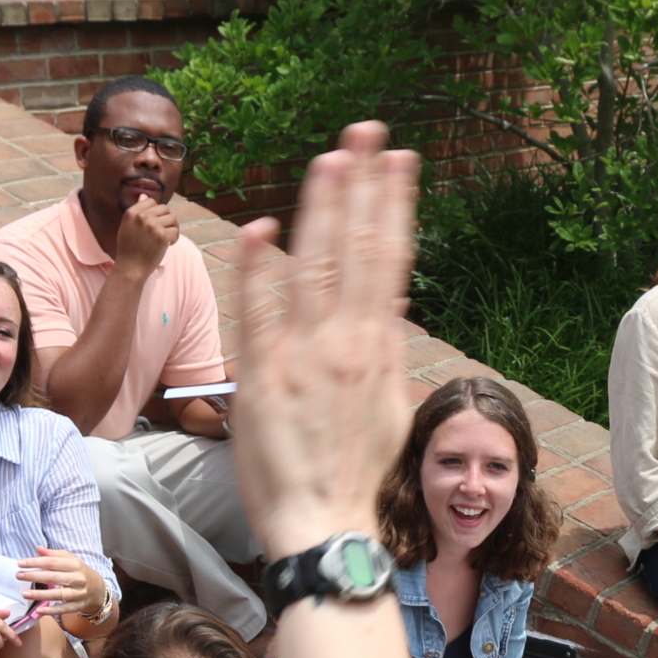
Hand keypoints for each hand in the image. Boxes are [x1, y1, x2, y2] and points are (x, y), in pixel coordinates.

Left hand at [17, 549, 104, 622]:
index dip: (35, 562)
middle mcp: (78, 579)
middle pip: (54, 577)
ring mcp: (79, 593)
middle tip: (18, 575)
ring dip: (40, 594)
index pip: (52, 562)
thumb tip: (38, 549)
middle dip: (34, 576)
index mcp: (75, 565)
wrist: (99, 589)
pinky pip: (64, 609)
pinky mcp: (78, 606)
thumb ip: (54, 555)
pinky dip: (51, 610)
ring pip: (58, 594)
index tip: (20, 563)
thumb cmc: (80, 572)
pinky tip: (38, 610)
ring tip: (24, 593)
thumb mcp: (71, 560)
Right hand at [116, 199, 180, 276]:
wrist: (130, 268)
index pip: (151, 201)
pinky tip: (167, 245)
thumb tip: (145, 195)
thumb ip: (137, 211)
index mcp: (132, 212)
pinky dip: (174, 239)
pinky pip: (176, 231)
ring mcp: (152, 225)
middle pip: (164, 208)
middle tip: (162, 232)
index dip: (156, 212)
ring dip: (172, 229)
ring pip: (172, 219)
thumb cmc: (129, 248)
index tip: (153, 224)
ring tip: (165, 238)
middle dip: (166, 220)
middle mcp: (142, 216)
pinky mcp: (162, 236)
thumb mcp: (127, 226)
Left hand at [231, 124, 420, 558]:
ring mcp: (305, 357)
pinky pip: (260, 312)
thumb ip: (384, 354)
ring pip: (316, 267)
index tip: (398, 160)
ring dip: (322, 210)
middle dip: (363, 184)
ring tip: (330, 158)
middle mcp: (347, 344)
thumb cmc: (354, 476)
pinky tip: (263, 228)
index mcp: (378, 348)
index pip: (389, 258)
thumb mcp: (386, 408)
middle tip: (366, 129)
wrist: (326, 527)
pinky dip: (260, 269)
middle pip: (358, 248)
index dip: (392, 204)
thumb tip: (392, 316)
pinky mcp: (264, 377)